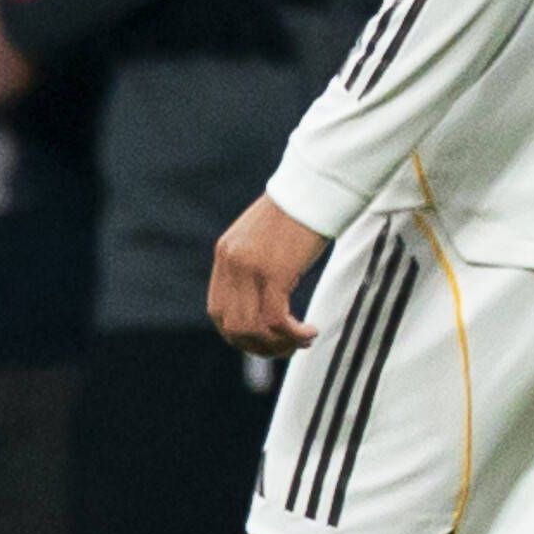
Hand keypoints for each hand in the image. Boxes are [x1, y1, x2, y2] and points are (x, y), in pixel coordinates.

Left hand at [208, 194, 327, 356]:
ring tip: (302, 340)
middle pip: (233, 327)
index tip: (264, 340)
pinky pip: (276, 320)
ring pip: (253, 329)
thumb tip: (266, 300)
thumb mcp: (266, 240)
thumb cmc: (299, 212)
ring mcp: (251, 268)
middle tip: (287, 347)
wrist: (315, 187)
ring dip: (278, 344)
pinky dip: (293, 335)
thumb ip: (256, 266)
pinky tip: (311, 331)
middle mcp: (232, 263)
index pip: (218, 311)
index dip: (238, 334)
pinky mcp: (274, 272)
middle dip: (260, 346)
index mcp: (226, 254)